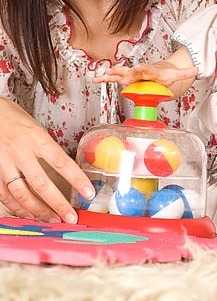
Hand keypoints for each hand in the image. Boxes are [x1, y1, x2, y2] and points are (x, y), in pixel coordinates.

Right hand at [0, 96, 94, 222]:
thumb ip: (46, 148)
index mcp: (36, 138)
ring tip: (54, 220)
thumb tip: (62, 167)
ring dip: (39, 211)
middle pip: (42, 183)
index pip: (61, 162)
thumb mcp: (35, 128)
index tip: (88, 192)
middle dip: (58, 203)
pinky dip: (18, 209)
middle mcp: (21, 152)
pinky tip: (29, 215)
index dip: (76, 179)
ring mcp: (4, 164)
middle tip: (71, 217)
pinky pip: (6, 196)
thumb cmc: (12, 117)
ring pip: (22, 194)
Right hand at [93, 61, 197, 87]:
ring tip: (102, 76)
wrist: (158, 69)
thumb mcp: (176, 74)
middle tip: (119, 76)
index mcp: (151, 70)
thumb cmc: (165, 74)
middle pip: (131, 72)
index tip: (136, 68)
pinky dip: (105, 78)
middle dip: (125, 74)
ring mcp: (132, 74)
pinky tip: (96, 79)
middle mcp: (139, 71)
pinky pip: (114, 78)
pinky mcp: (126, 77)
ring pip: (120, 73)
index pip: (146, 69)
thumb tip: (197, 69)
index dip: (141, 69)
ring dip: (111, 75)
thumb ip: (185, 72)